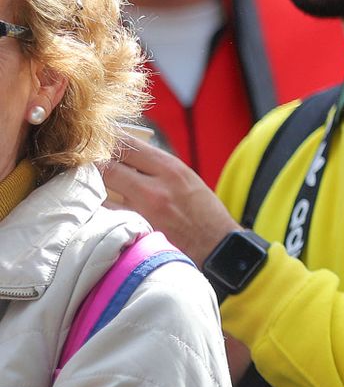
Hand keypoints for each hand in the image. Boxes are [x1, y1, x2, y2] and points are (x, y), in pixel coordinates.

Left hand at [101, 135, 240, 262]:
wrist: (216, 247)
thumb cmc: (203, 212)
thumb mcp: (186, 178)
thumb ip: (156, 166)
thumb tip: (125, 154)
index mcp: (170, 169)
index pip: (127, 144)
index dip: (108, 140)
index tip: (99, 141)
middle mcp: (154, 188)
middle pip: (107, 165)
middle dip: (94, 163)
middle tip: (84, 165)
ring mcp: (142, 211)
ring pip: (100, 191)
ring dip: (91, 187)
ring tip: (87, 186)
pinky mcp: (133, 231)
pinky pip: (103, 215)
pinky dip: (96, 209)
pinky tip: (94, 208)